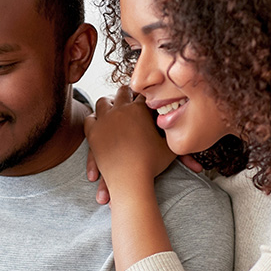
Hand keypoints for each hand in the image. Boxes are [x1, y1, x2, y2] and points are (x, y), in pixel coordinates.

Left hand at [83, 85, 175, 203]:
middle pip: (123, 91)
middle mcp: (122, 109)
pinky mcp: (93, 132)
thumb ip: (174, 131)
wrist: (130, 178)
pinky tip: (98, 122)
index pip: (143, 94)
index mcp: (141, 109)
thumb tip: (180, 123)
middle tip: (128, 95)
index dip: (144, 93)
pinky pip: (90, 119)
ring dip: (108, 103)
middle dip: (126, 93)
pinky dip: (94, 119)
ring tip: (111, 107)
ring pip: (103, 102)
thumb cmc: (152, 164)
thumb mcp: (169, 146)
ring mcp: (105, 119)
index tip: (143, 93)